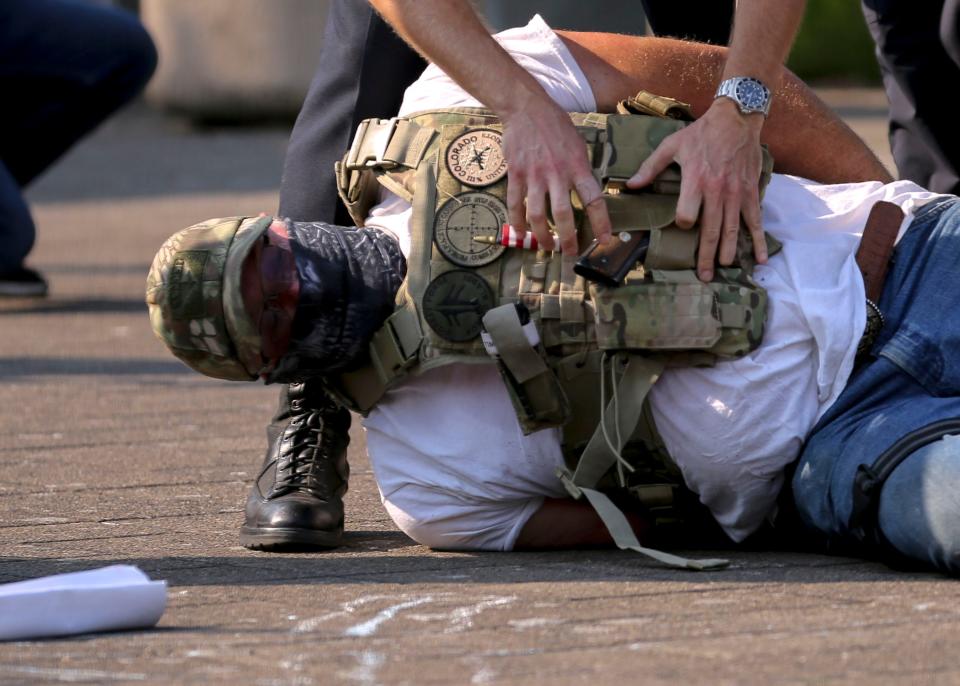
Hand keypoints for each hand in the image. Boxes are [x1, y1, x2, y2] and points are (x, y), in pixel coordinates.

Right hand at [500, 95, 611, 253]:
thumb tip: (590, 192)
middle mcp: (557, 173)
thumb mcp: (578, 144)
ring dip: (542, 235)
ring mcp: (534, 175)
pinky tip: (521, 234)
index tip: (605, 240)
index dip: (600, 222)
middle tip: (570, 253)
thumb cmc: (556, 125)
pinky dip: (518, 222)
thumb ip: (582, 169)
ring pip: (538, 214)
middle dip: (567, 238)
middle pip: (563, 214)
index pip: (593, 199)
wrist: (526, 108)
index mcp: (577, 166)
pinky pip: (516, 204)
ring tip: (546, 246)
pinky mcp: (516, 174)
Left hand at [627, 98, 767, 280]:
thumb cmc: (701, 133)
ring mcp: (736, 193)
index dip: (684, 223)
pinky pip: (755, 220)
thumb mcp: (671, 145)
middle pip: (710, 230)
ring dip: (728, 252)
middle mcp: (717, 191)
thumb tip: (630, 186)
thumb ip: (650, 167)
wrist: (736, 118)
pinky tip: (760, 258)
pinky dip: (758, 240)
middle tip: (703, 276)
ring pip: (732, 229)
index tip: (683, 226)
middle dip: (706, 255)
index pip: (688, 215)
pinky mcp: (751, 192)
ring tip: (724, 269)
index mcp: (695, 181)